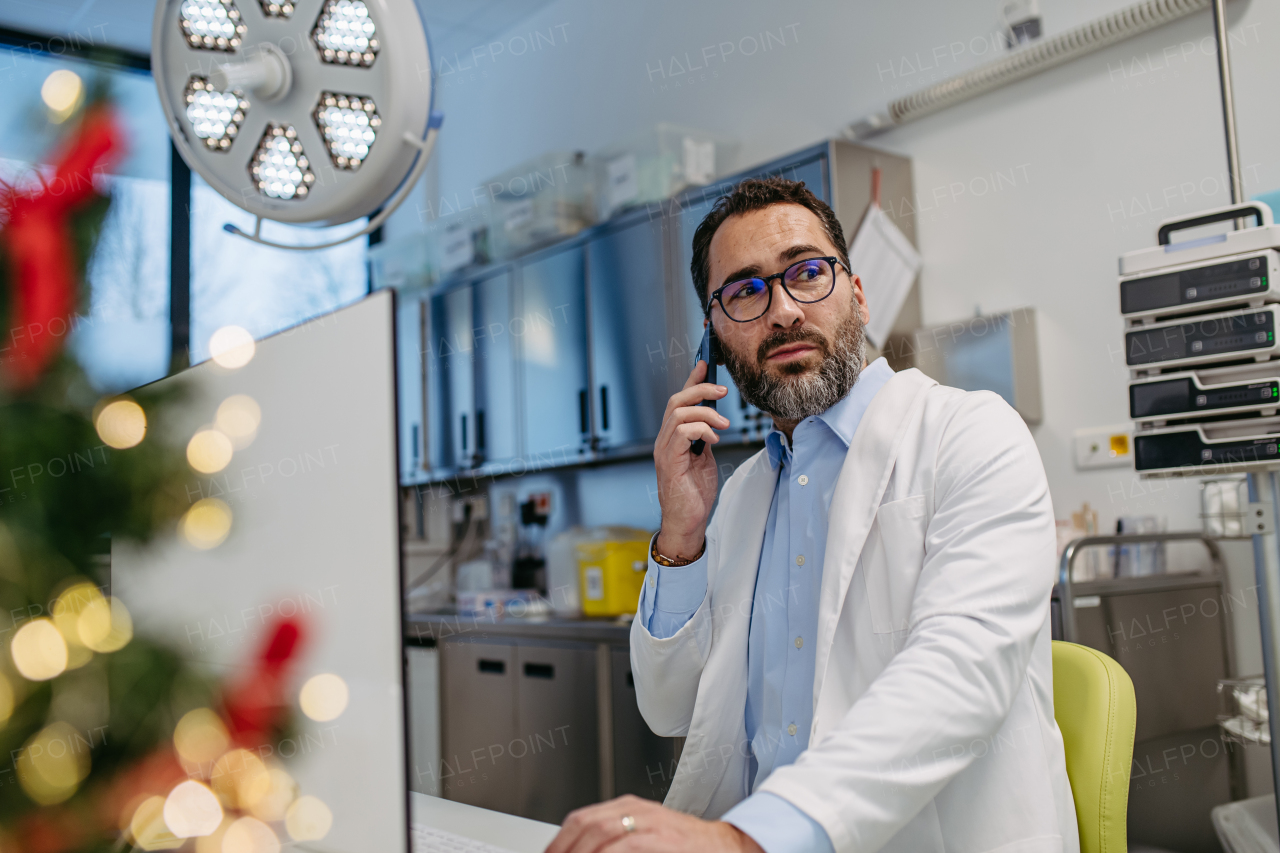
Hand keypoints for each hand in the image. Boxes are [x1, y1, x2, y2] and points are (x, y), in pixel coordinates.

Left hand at [546, 795, 763, 852]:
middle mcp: (637, 810)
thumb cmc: (687, 848)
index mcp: (630, 807)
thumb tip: (585, 851)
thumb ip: (617, 843)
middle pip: (585, 824)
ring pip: (599, 833)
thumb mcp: (646, 836)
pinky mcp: (660, 839)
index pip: (581, 819)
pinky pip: (624, 846)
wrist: (726, 848)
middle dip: (563, 849)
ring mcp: (649, 823)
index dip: (559, 842)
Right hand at [653, 361, 728, 558]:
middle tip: (722, 392)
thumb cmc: (694, 494)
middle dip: (700, 389)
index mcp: (673, 438)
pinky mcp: (669, 462)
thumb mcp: (704, 458)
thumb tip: (713, 420)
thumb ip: (704, 438)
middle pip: (676, 401)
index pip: (679, 401)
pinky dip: (701, 429)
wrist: (689, 522)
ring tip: (723, 424)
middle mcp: (664, 440)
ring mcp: (664, 450)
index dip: (691, 380)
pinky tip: (713, 439)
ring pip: (678, 413)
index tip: (705, 364)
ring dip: (706, 413)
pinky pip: (681, 433)